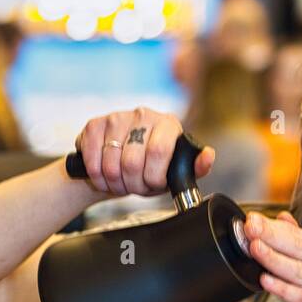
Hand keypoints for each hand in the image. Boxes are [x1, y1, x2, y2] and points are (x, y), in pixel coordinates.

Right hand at [74, 107, 214, 197]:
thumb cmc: (153, 167)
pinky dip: (97, 176)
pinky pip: (93, 159)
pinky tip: (105, 176)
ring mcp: (117, 117)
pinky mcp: (95, 124)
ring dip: (115, 183)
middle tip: (135, 187)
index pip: (158, 151)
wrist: (122, 163)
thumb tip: (208, 156)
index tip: (153, 184)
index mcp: (168, 124)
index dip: (153, 177)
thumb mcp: (176, 172)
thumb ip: (195, 167)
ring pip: (111, 164)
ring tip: (122, 182)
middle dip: (133, 184)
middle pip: (133, 162)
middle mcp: (143, 115)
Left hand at [243, 210, 301, 301]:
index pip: (297, 235)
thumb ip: (297, 244)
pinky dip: (284, 289)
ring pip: (300, 271)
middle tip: (251, 227)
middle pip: (299, 248)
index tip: (251, 219)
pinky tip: (267, 282)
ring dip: (276, 259)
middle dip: (273, 236)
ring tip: (255, 249)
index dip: (273, 227)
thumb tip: (281, 217)